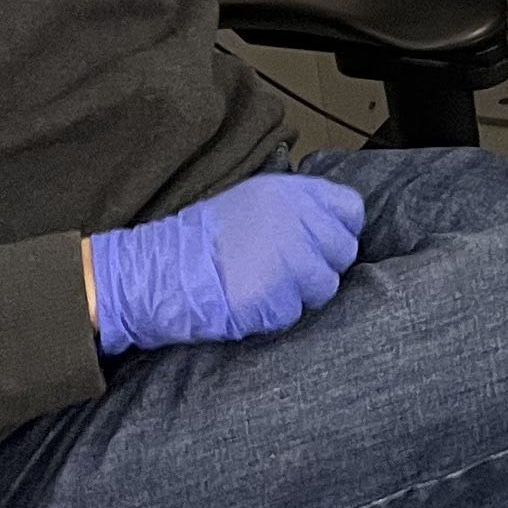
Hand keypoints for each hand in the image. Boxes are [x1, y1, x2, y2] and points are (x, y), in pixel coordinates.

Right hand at [86, 171, 363, 353]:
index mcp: (291, 192)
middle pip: (344, 252)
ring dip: (300, 294)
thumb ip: (294, 208)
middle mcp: (296, 221)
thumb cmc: (203, 239)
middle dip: (321, 267)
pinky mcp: (274, 296)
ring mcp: (287, 259)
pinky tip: (249, 303)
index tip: (321, 244)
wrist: (157, 270)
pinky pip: (294, 313)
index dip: (339, 230)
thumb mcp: (250, 200)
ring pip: (325, 287)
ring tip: (265, 288)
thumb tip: (334, 225)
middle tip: (288, 273)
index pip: (351, 210)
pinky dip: (275, 315)